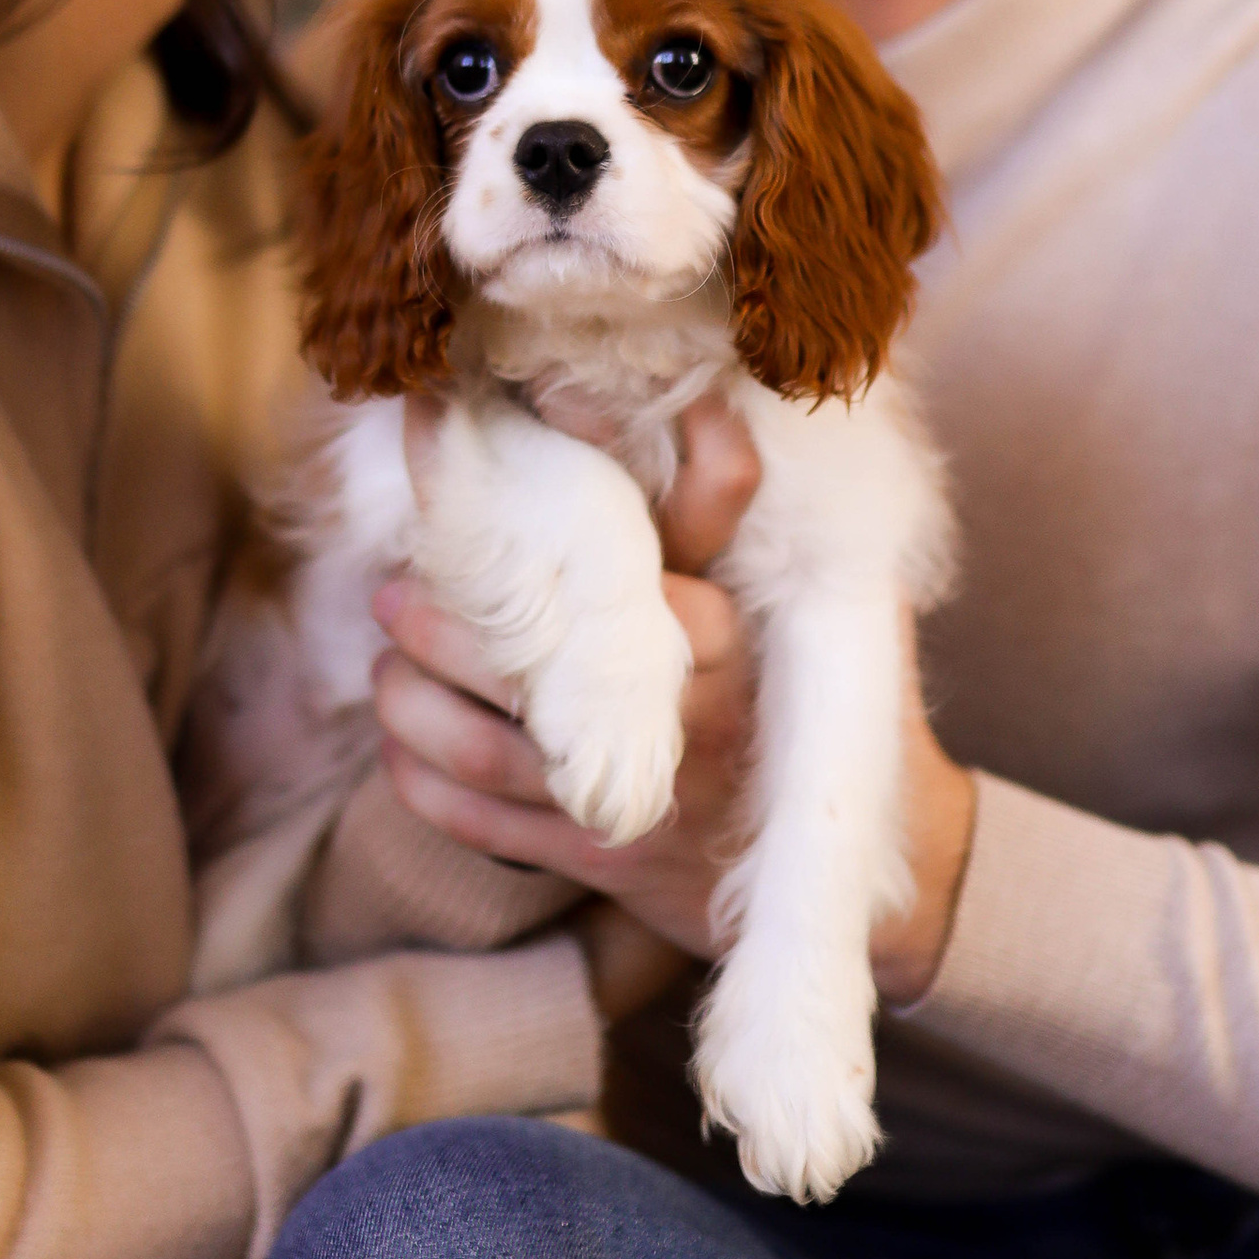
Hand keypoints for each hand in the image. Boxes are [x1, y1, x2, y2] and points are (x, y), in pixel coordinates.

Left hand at [374, 399, 760, 1009]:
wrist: (872, 849)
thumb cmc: (803, 687)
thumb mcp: (795, 587)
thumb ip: (733, 503)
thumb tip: (697, 399)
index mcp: (721, 630)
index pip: (617, 562)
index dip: (530, 517)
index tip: (462, 467)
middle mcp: (678, 711)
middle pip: (524, 666)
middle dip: (434, 628)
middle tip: (392, 593)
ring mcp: (641, 795)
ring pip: (487, 750)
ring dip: (412, 708)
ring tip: (386, 671)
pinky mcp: (609, 860)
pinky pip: (487, 825)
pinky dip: (426, 787)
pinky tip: (403, 751)